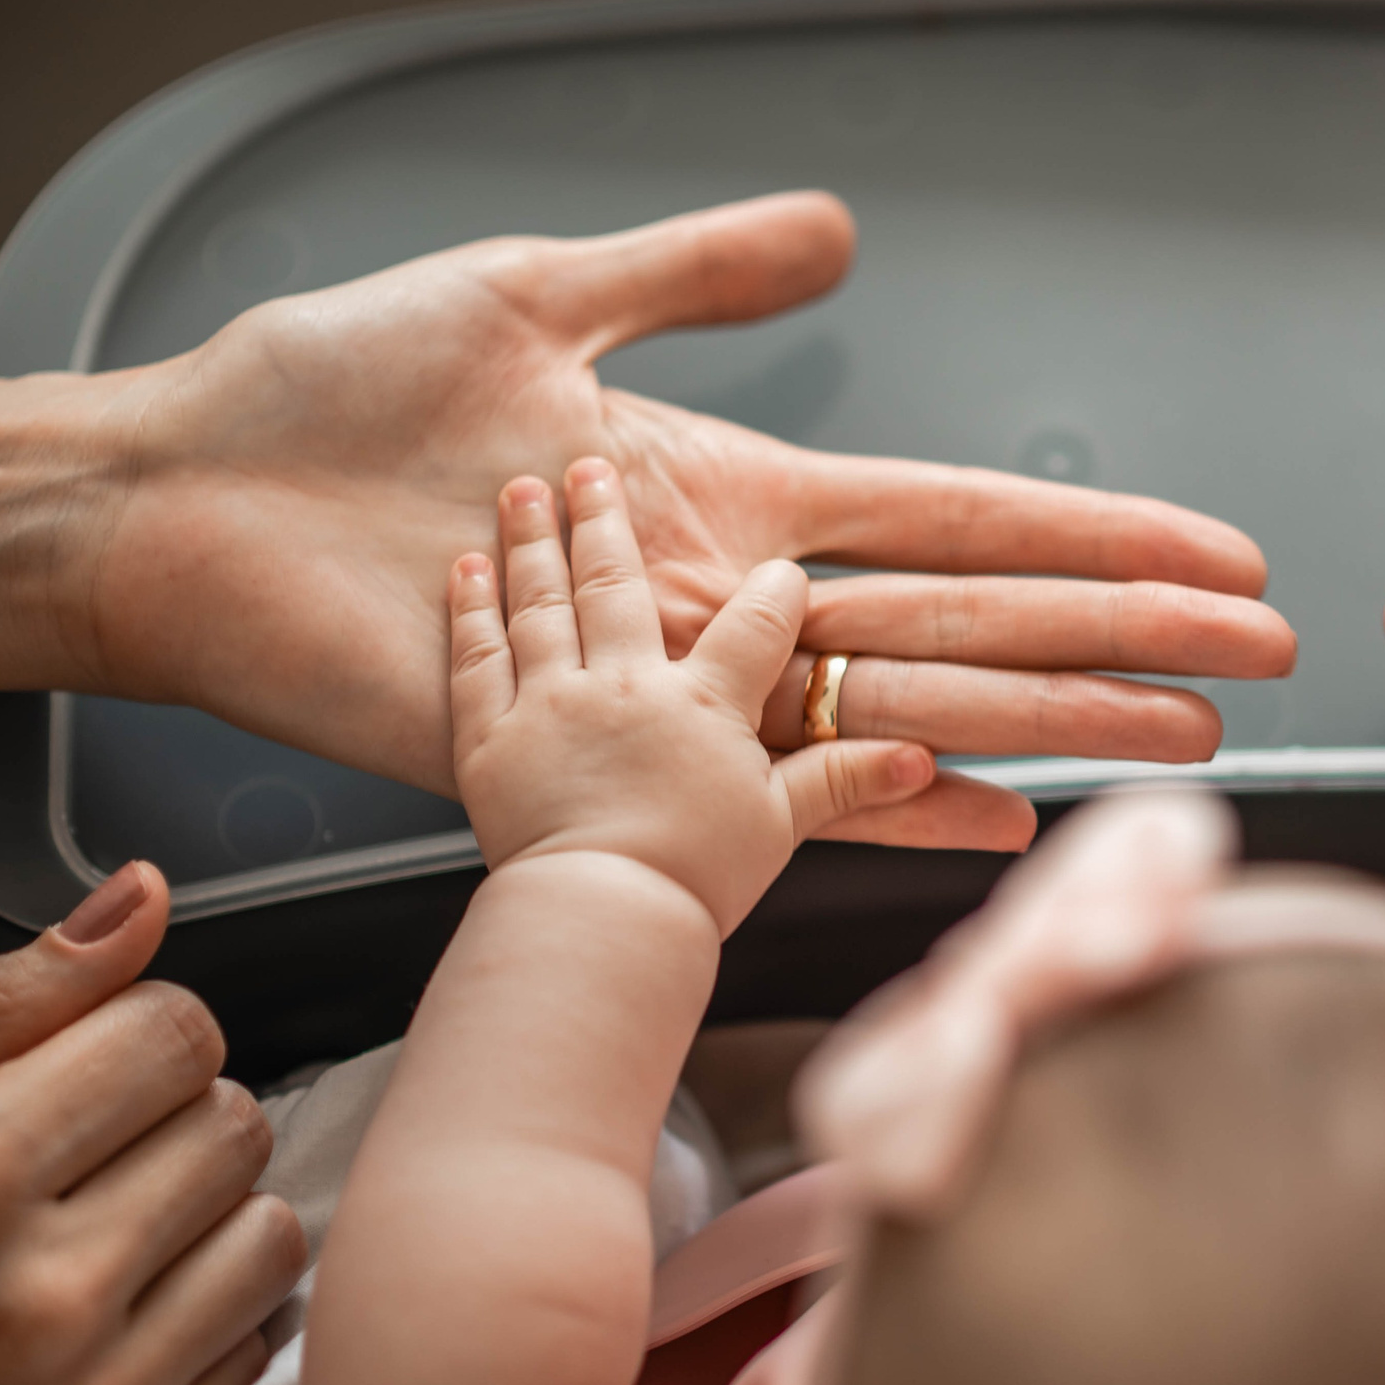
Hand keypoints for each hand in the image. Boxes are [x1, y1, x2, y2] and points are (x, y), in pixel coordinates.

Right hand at [0, 864, 304, 1384]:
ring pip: (269, 1233)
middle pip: (232, 1125)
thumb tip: (142, 891)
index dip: (140, 1045)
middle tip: (93, 1181)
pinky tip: (125, 1343)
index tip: (95, 1082)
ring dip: (210, 1233)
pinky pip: (258, 1348)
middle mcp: (29, 1293)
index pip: (175, 1031)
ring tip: (112, 1260)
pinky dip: (212, 1334)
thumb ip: (14, 1009)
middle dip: (177, 1135)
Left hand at [64, 194, 1295, 849]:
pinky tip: (1004, 815)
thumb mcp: (535, 297)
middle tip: (1264, 655)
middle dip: (1128, 635)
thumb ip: (694, 273)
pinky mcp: (611, 743)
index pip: (965, 513)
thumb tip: (839, 227)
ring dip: (1056, 717)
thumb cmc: (337, 401)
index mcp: (735, 494)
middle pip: (979, 612)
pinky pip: (783, 787)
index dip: (1099, 533)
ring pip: (915, 697)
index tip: (1212, 553)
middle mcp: (739, 597)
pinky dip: (895, 806)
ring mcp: (688, 677)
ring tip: (1184, 736)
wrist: (190, 497)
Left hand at [451, 459, 933, 929]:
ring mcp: (550, 703)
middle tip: (591, 466)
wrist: (599, 918)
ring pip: (542, 603)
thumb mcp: (780, 827)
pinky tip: (465, 569)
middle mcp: (622, 684)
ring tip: (524, 490)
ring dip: (533, 541)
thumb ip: (845, 781)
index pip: (752, 625)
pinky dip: (468, 608)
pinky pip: (475, 658)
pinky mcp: (487, 737)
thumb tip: (920, 759)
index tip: (776, 568)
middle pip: (616, 584)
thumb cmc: (687, 880)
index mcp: (702, 704)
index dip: (772, 592)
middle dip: (606, 519)